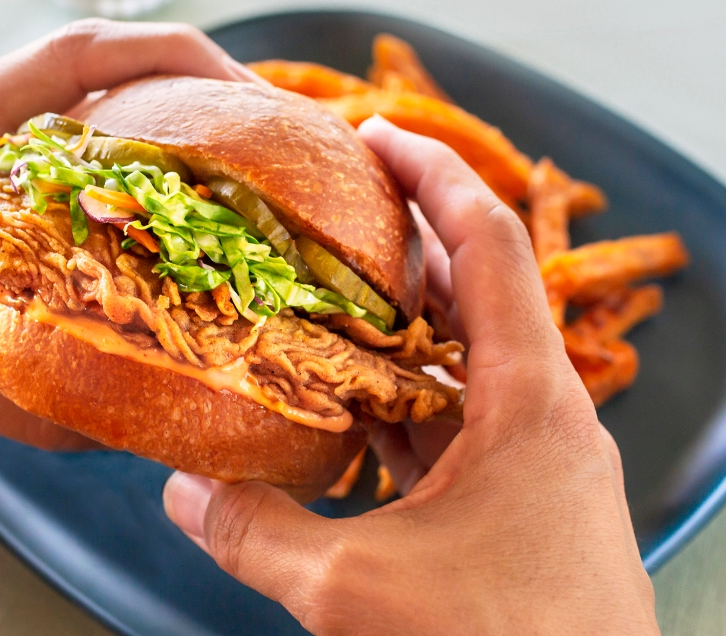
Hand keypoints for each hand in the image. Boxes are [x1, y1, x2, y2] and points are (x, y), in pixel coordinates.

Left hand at [0, 19, 258, 448]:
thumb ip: (27, 402)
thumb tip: (126, 433)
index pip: (80, 57)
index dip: (174, 60)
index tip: (248, 93)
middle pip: (98, 68)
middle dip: (192, 90)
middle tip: (265, 139)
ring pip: (82, 102)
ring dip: (159, 122)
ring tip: (232, 168)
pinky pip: (59, 145)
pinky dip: (117, 163)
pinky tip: (156, 214)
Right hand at [163, 116, 657, 633]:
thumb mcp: (355, 590)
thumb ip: (257, 534)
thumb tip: (181, 490)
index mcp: (532, 404)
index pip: (489, 245)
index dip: (433, 176)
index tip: (375, 135)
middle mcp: (545, 419)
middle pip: (476, 294)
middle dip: (405, 246)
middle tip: (331, 212)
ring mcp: (534, 465)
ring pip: (463, 367)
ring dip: (399, 333)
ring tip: (323, 303)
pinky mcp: (517, 508)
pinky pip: (456, 430)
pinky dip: (402, 407)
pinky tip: (344, 415)